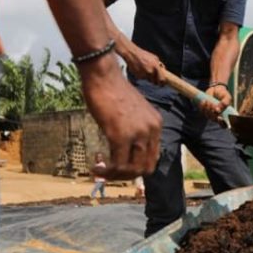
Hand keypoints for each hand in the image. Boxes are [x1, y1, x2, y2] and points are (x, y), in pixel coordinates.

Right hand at [78, 56, 161, 179]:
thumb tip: (127, 149)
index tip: (121, 167)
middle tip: (110, 173)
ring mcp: (138, 133)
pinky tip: (96, 167)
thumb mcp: (133, 111)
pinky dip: (107, 171)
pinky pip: (118, 165)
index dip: (137, 167)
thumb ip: (135, 129)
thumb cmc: (113, 90)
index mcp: (156, 124)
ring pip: (133, 170)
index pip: (153, 156)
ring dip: (116, 176)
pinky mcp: (120, 136)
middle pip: (146, 167)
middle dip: (128, 175)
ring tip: (100, 171)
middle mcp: (151, 130)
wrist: (104, 76)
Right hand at [125, 48, 166, 85]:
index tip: (162, 83)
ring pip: (148, 80)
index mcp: (156, 67)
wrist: (132, 54)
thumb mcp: (155, 58)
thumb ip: (160, 65)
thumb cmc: (144, 55)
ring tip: (145, 70)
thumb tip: (164, 71)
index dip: (162, 82)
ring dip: (148, 77)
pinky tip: (140, 70)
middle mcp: (150, 72)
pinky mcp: (138, 76)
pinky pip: (142, 79)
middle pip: (154, 82)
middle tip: (152, 76)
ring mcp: (144, 75)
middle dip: (154, 80)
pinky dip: (142, 76)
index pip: (162, 79)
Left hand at [200, 84, 231, 121]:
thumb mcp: (227, 97)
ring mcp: (211, 114)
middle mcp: (218, 116)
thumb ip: (225, 103)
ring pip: (208, 115)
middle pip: (214, 119)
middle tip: (212, 103)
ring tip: (208, 100)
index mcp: (225, 115)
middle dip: (212, 112)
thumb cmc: (223, 94)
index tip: (220, 118)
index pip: (224, 124)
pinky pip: (202, 111)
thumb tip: (218, 110)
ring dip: (207, 108)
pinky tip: (204, 101)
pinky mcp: (204, 111)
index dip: (222, 123)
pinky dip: (202, 106)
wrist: (216, 89)